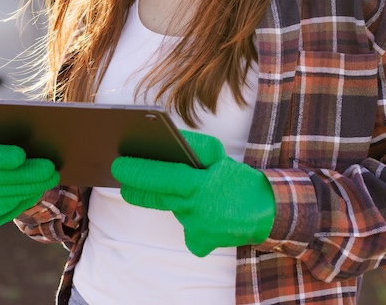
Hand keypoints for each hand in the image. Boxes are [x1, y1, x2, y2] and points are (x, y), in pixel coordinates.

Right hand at [0, 141, 59, 227]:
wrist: (7, 173)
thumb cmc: (12, 150)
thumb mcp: (11, 141)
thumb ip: (15, 138)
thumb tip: (34, 139)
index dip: (0, 157)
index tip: (20, 155)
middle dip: (25, 174)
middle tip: (49, 169)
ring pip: (4, 195)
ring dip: (30, 187)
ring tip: (51, 178)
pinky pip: (6, 209)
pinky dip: (24, 199)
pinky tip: (38, 190)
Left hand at [111, 130, 274, 256]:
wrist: (267, 211)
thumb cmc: (240, 180)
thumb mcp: (219, 156)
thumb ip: (193, 147)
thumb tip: (171, 142)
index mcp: (199, 185)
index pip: (160, 177)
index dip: (137, 172)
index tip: (118, 166)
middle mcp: (194, 209)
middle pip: (156, 197)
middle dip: (136, 188)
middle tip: (121, 178)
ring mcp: (196, 228)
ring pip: (175, 210)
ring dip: (177, 200)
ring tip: (197, 193)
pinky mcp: (201, 243)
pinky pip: (187, 231)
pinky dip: (193, 223)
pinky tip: (207, 216)